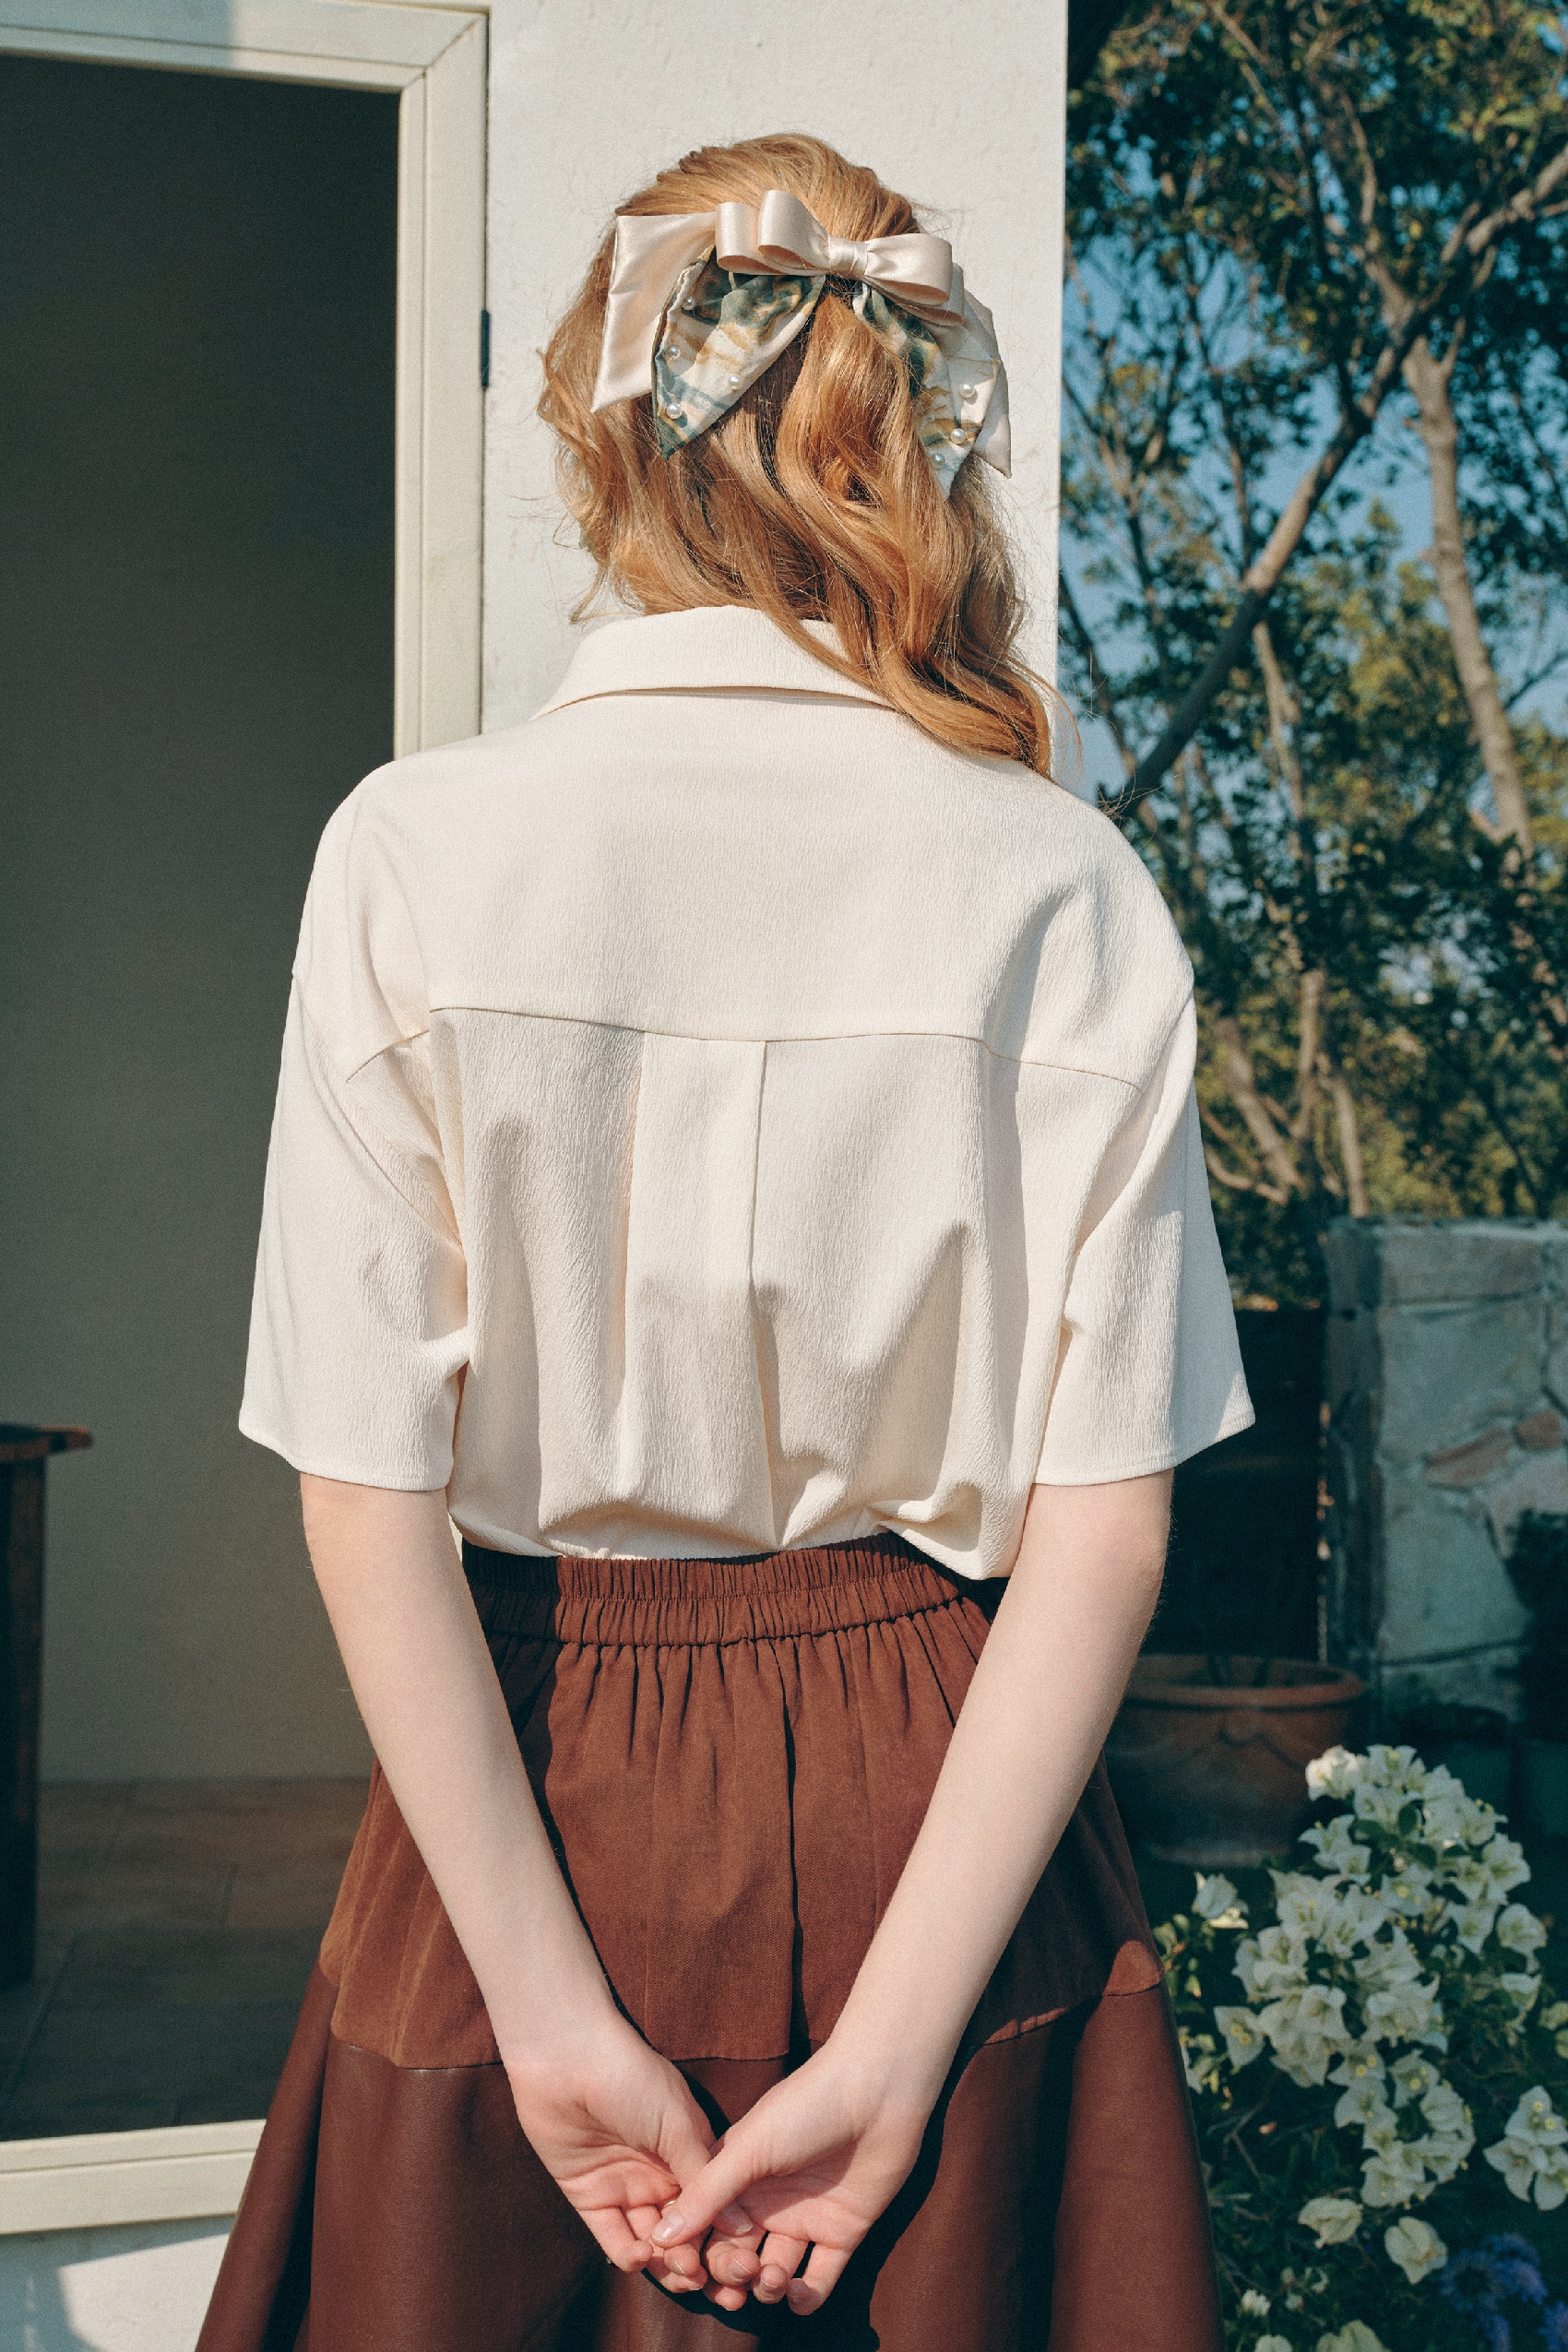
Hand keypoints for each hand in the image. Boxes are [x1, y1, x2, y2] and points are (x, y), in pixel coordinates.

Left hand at [504, 2011, 718, 2291]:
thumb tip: (744, 2226)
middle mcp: (658, 2174)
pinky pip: (612, 2237)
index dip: (722, 2236)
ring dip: (664, 2263)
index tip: (735, 2264)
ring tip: (678, 2275)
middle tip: (702, 2277)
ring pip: (650, 2241)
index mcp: (687, 2153)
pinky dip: (628, 2255)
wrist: (569, 2059)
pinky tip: (641, 2256)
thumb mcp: (679, 2127)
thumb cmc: (634, 2079)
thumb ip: (705, 2178)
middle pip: (681, 2230)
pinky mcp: (589, 2197)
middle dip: (694, 2257)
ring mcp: (624, 2186)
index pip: (709, 2205)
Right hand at [649, 2042, 930, 2312]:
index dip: (693, 2254)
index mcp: (737, 2178)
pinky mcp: (842, 2232)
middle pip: (735, 2255)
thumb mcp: (748, 2149)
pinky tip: (798, 2293)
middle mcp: (766, 2202)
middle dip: (731, 2271)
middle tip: (743, 2269)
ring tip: (772, 2277)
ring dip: (767, 2286)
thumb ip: (706, 2193)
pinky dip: (807, 2297)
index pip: (704, 2228)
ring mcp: (804, 2218)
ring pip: (773, 2272)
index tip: (687, 2273)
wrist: (876, 2092)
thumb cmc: (805, 2107)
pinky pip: (819, 2279)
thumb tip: (658, 2238)